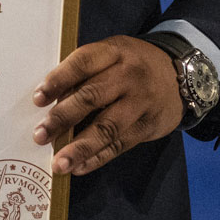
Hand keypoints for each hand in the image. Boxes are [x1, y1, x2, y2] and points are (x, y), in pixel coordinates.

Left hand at [33, 36, 183, 177]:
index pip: (83, 63)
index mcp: (115, 52)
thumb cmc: (133, 64)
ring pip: (107, 127)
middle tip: (40, 135)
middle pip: (92, 97)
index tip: (38, 99)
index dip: (59, 80)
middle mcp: (129, 76)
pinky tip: (79, 167)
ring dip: (79, 147)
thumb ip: (87, 71)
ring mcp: (141, 102)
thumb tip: (49, 101)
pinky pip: (120, 144)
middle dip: (63, 117)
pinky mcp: (148, 126)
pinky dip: (98, 158)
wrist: (182, 75)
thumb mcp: (114, 54)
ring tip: (58, 163)